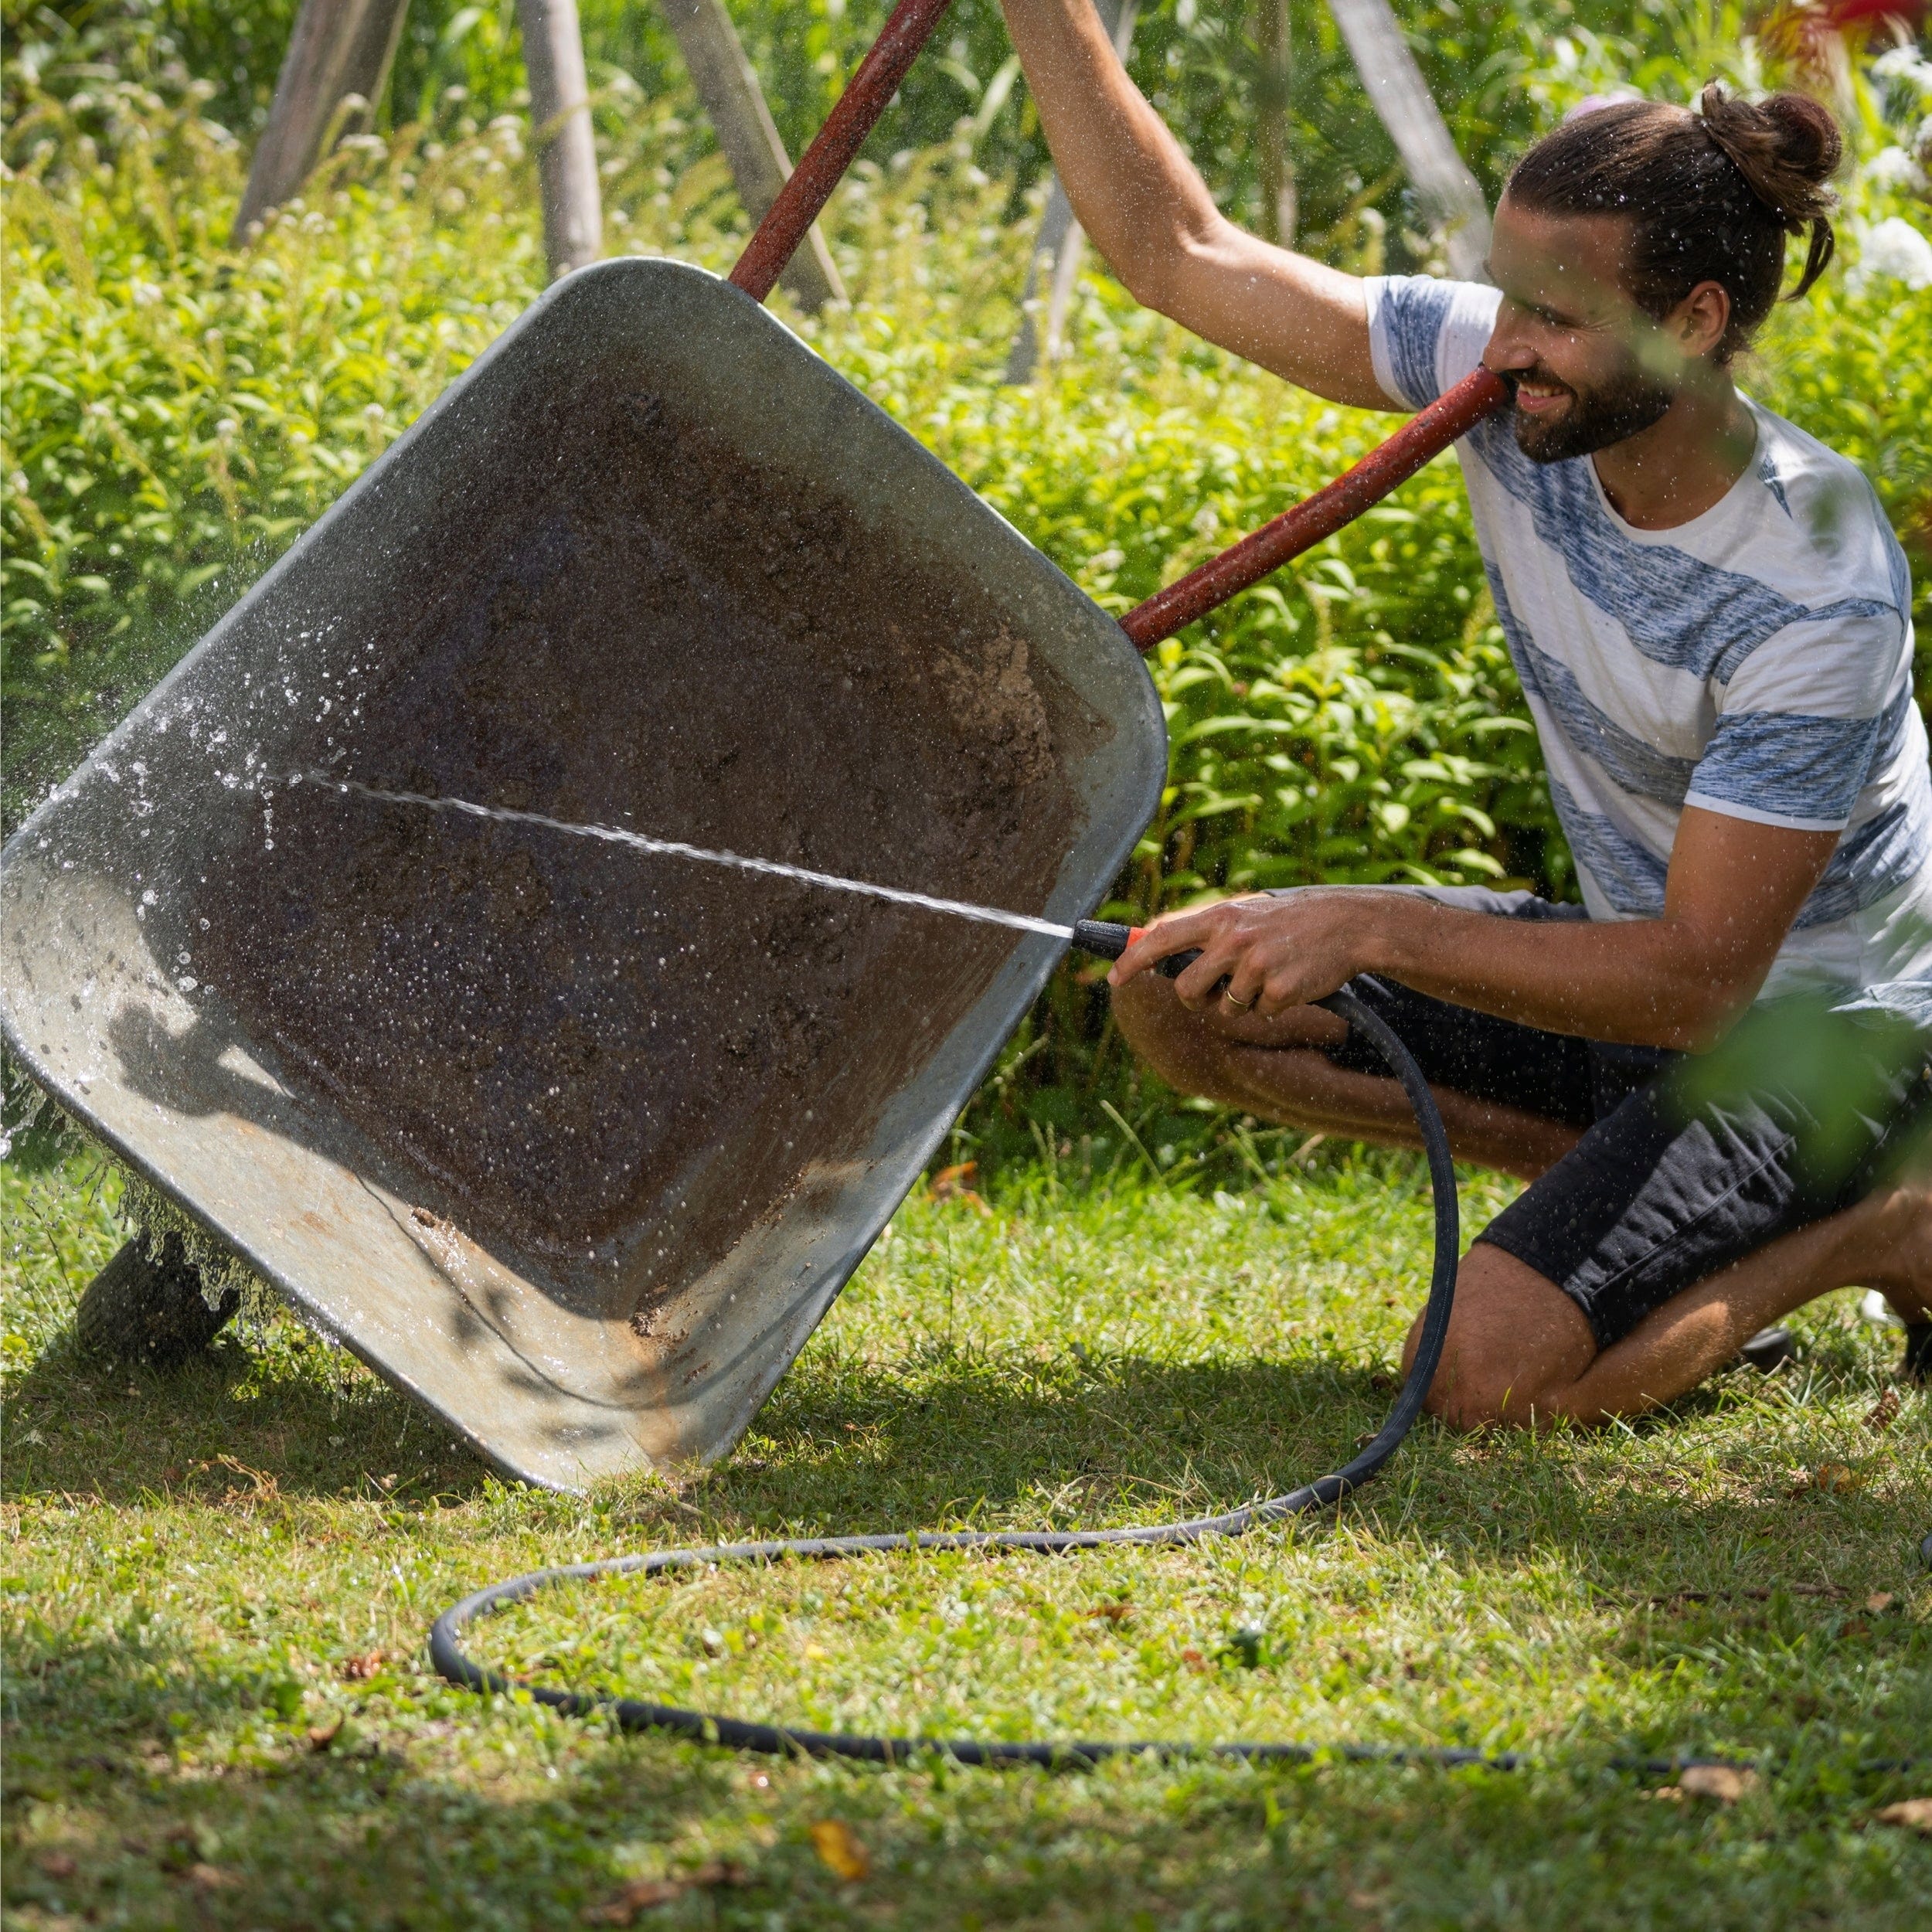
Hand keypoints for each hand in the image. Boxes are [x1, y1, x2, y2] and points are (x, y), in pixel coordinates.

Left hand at [1109, 889, 1385, 1014]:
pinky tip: (1291, 982)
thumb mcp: (1246, 914)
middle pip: (1186, 989)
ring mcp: (1255, 964)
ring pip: (1226, 1007)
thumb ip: (1208, 931)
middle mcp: (1232, 939)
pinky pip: (1261, 1014)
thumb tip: (1160, 946)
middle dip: (1195, 1001)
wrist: (1347, 925)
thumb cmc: (1291, 922)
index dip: (1133, 961)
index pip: (1161, 938)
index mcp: (1220, 917)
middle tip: (1216, 994)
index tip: (1113, 979)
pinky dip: (1273, 1007)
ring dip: (1242, 1003)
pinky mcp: (1279, 988)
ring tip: (1268, 976)